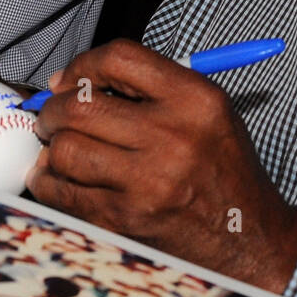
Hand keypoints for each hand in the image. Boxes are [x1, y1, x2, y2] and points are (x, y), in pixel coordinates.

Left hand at [28, 39, 296, 292]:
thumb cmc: (220, 168)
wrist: (247, 238)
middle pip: (80, 105)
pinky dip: (49, 182)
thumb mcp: (207, 111)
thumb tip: (65, 83)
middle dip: (53, 109)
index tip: (70, 80)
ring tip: (60, 148)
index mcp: (195, 100)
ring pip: (65, 150)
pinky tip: (58, 178)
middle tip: (52, 116)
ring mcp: (147, 183)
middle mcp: (172, 137)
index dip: (82, 64)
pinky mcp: (126, 220)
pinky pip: (63, 193)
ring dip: (51, 147)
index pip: (119, 58)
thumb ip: (148, 88)